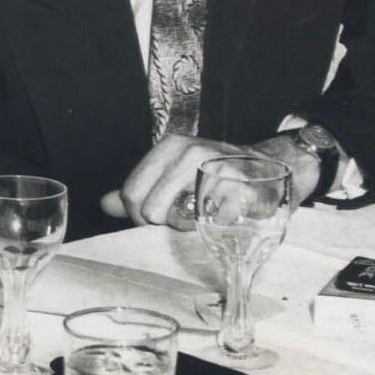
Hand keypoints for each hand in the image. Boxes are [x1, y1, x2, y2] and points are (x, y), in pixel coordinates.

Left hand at [101, 133, 250, 229]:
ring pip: (177, 219)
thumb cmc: (214, 176)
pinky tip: (223, 216)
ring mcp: (216, 168)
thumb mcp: (174, 174)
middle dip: (162, 223)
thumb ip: (140, 189)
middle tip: (182, 220)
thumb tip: (105, 203)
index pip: (131, 192)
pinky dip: (214, 227)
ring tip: (201, 216)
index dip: (138, 215)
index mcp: (170, 147)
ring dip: (188, 227)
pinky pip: (212, 223)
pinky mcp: (241, 189)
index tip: (157, 219)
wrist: (268, 171)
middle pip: (150, 209)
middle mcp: (191, 152)